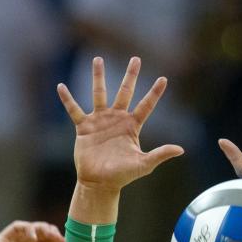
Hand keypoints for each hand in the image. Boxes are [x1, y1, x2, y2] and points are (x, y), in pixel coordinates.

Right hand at [0, 221, 64, 241]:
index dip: (54, 240)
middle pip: (39, 234)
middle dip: (50, 232)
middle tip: (57, 236)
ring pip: (29, 228)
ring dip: (41, 228)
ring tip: (48, 234)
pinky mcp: (2, 240)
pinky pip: (16, 227)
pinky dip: (27, 228)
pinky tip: (34, 238)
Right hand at [58, 57, 183, 194]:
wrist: (99, 183)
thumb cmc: (122, 176)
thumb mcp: (143, 164)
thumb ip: (160, 154)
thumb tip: (180, 149)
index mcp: (132, 126)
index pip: (146, 105)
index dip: (154, 93)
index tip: (164, 79)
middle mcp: (117, 119)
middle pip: (125, 92)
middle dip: (130, 76)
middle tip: (136, 58)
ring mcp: (100, 121)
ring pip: (99, 94)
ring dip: (98, 77)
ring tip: (98, 59)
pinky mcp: (84, 127)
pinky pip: (74, 110)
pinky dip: (67, 99)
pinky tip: (60, 86)